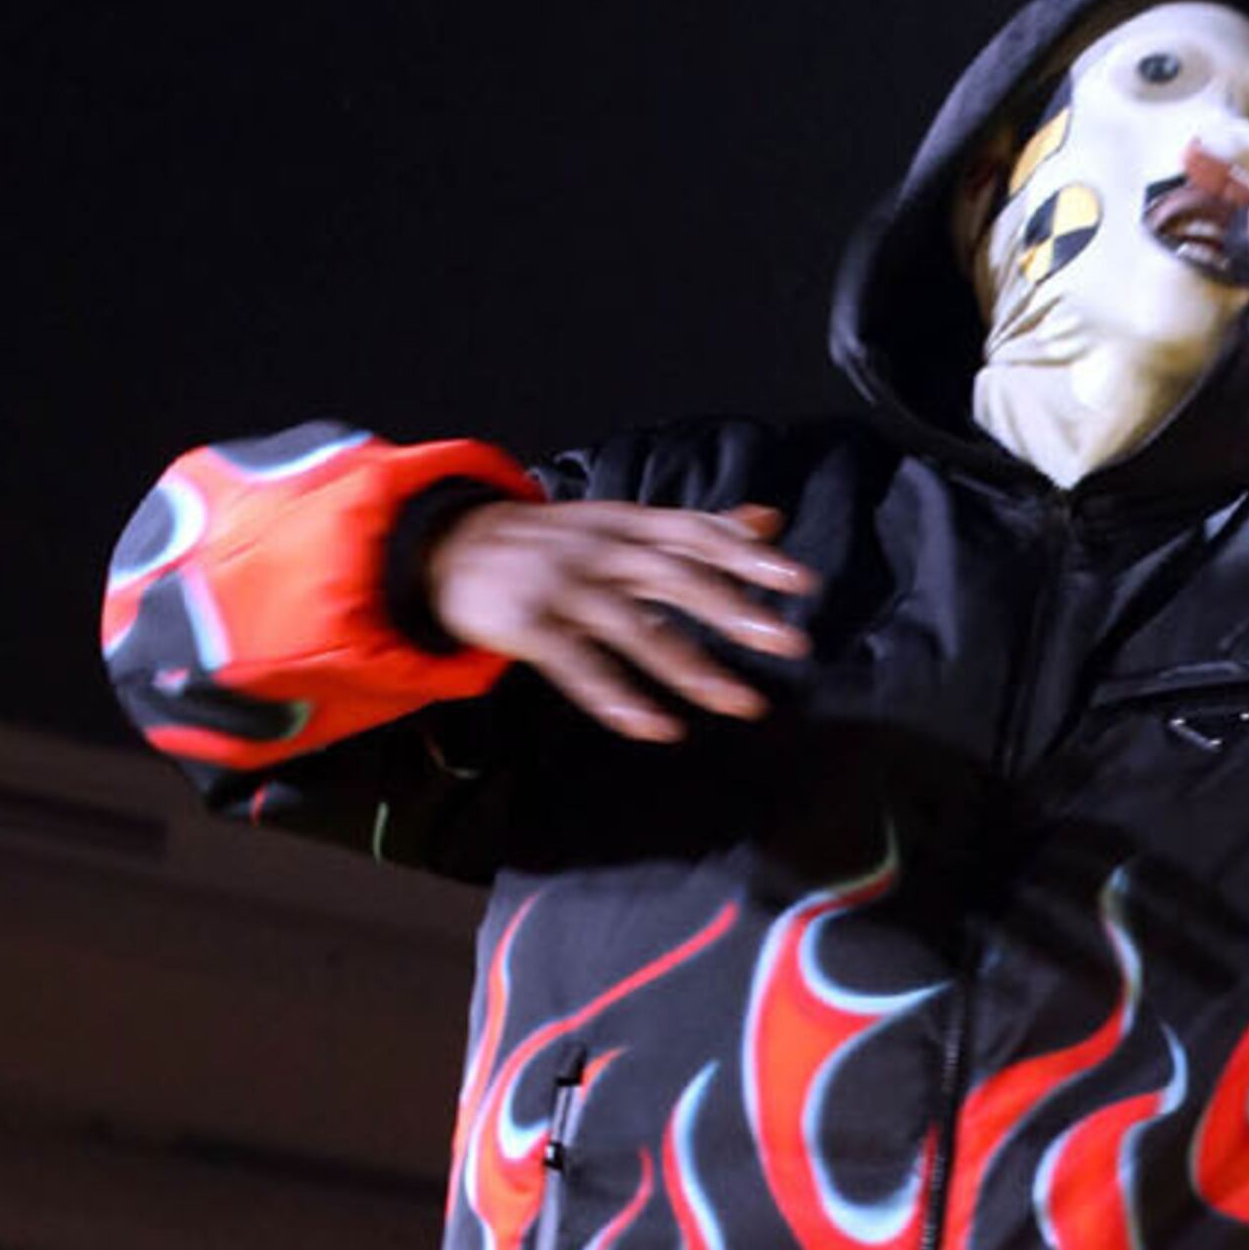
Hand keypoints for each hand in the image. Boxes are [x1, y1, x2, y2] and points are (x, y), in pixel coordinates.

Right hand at [426, 497, 820, 743]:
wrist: (446, 547)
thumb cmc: (550, 544)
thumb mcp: (623, 525)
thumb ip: (696, 530)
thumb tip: (769, 520)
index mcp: (627, 524)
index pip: (696, 533)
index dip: (750, 556)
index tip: (802, 583)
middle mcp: (601, 548)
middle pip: (677, 577)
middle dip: (737, 611)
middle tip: (792, 644)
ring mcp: (563, 585)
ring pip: (637, 627)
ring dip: (693, 667)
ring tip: (743, 703)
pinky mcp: (528, 624)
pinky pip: (579, 666)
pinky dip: (619, 697)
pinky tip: (658, 729)